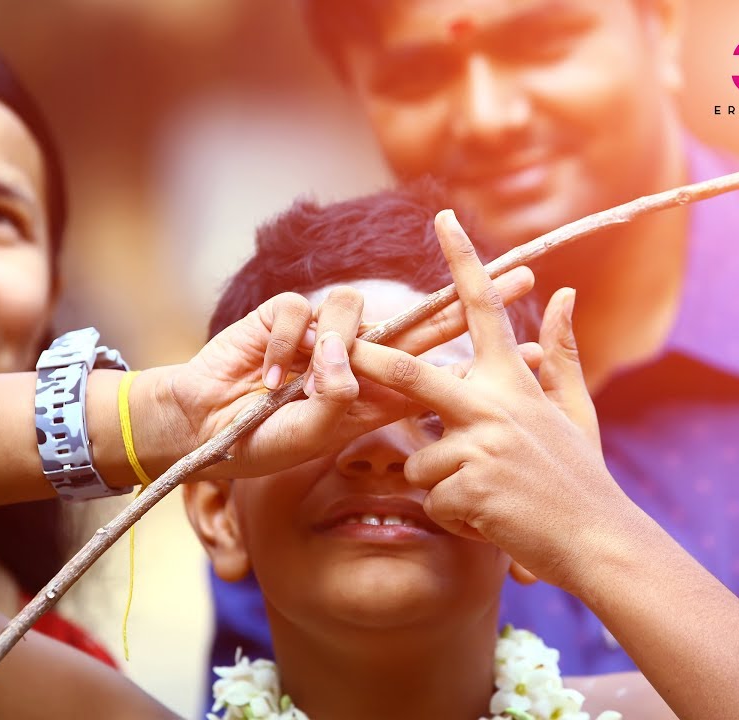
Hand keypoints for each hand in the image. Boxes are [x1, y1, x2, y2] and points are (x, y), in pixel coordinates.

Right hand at [155, 264, 538, 481]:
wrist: (205, 431)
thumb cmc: (263, 441)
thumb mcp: (319, 433)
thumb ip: (349, 403)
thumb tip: (375, 374)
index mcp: (375, 391)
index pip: (439, 366)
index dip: (481, 355)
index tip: (533, 351)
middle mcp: (358, 356)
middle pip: (420, 316)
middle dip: (472, 294)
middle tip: (523, 277)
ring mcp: (323, 332)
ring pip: (351, 310)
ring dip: (331, 351)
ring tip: (308, 389)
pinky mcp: (285, 315)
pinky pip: (298, 311)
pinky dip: (281, 346)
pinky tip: (265, 380)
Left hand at [349, 210, 636, 588]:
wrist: (597, 539)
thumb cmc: (581, 476)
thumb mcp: (574, 409)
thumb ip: (561, 352)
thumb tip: (563, 293)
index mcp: (513, 381)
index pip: (483, 308)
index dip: (462, 261)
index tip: (441, 218)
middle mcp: (494, 405)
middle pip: (412, 373)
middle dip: (368, 359)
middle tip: (335, 344)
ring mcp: (481, 446)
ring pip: (420, 459)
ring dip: (441, 484)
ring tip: (486, 498)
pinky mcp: (470, 487)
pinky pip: (433, 499)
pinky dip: (453, 516)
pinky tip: (488, 520)